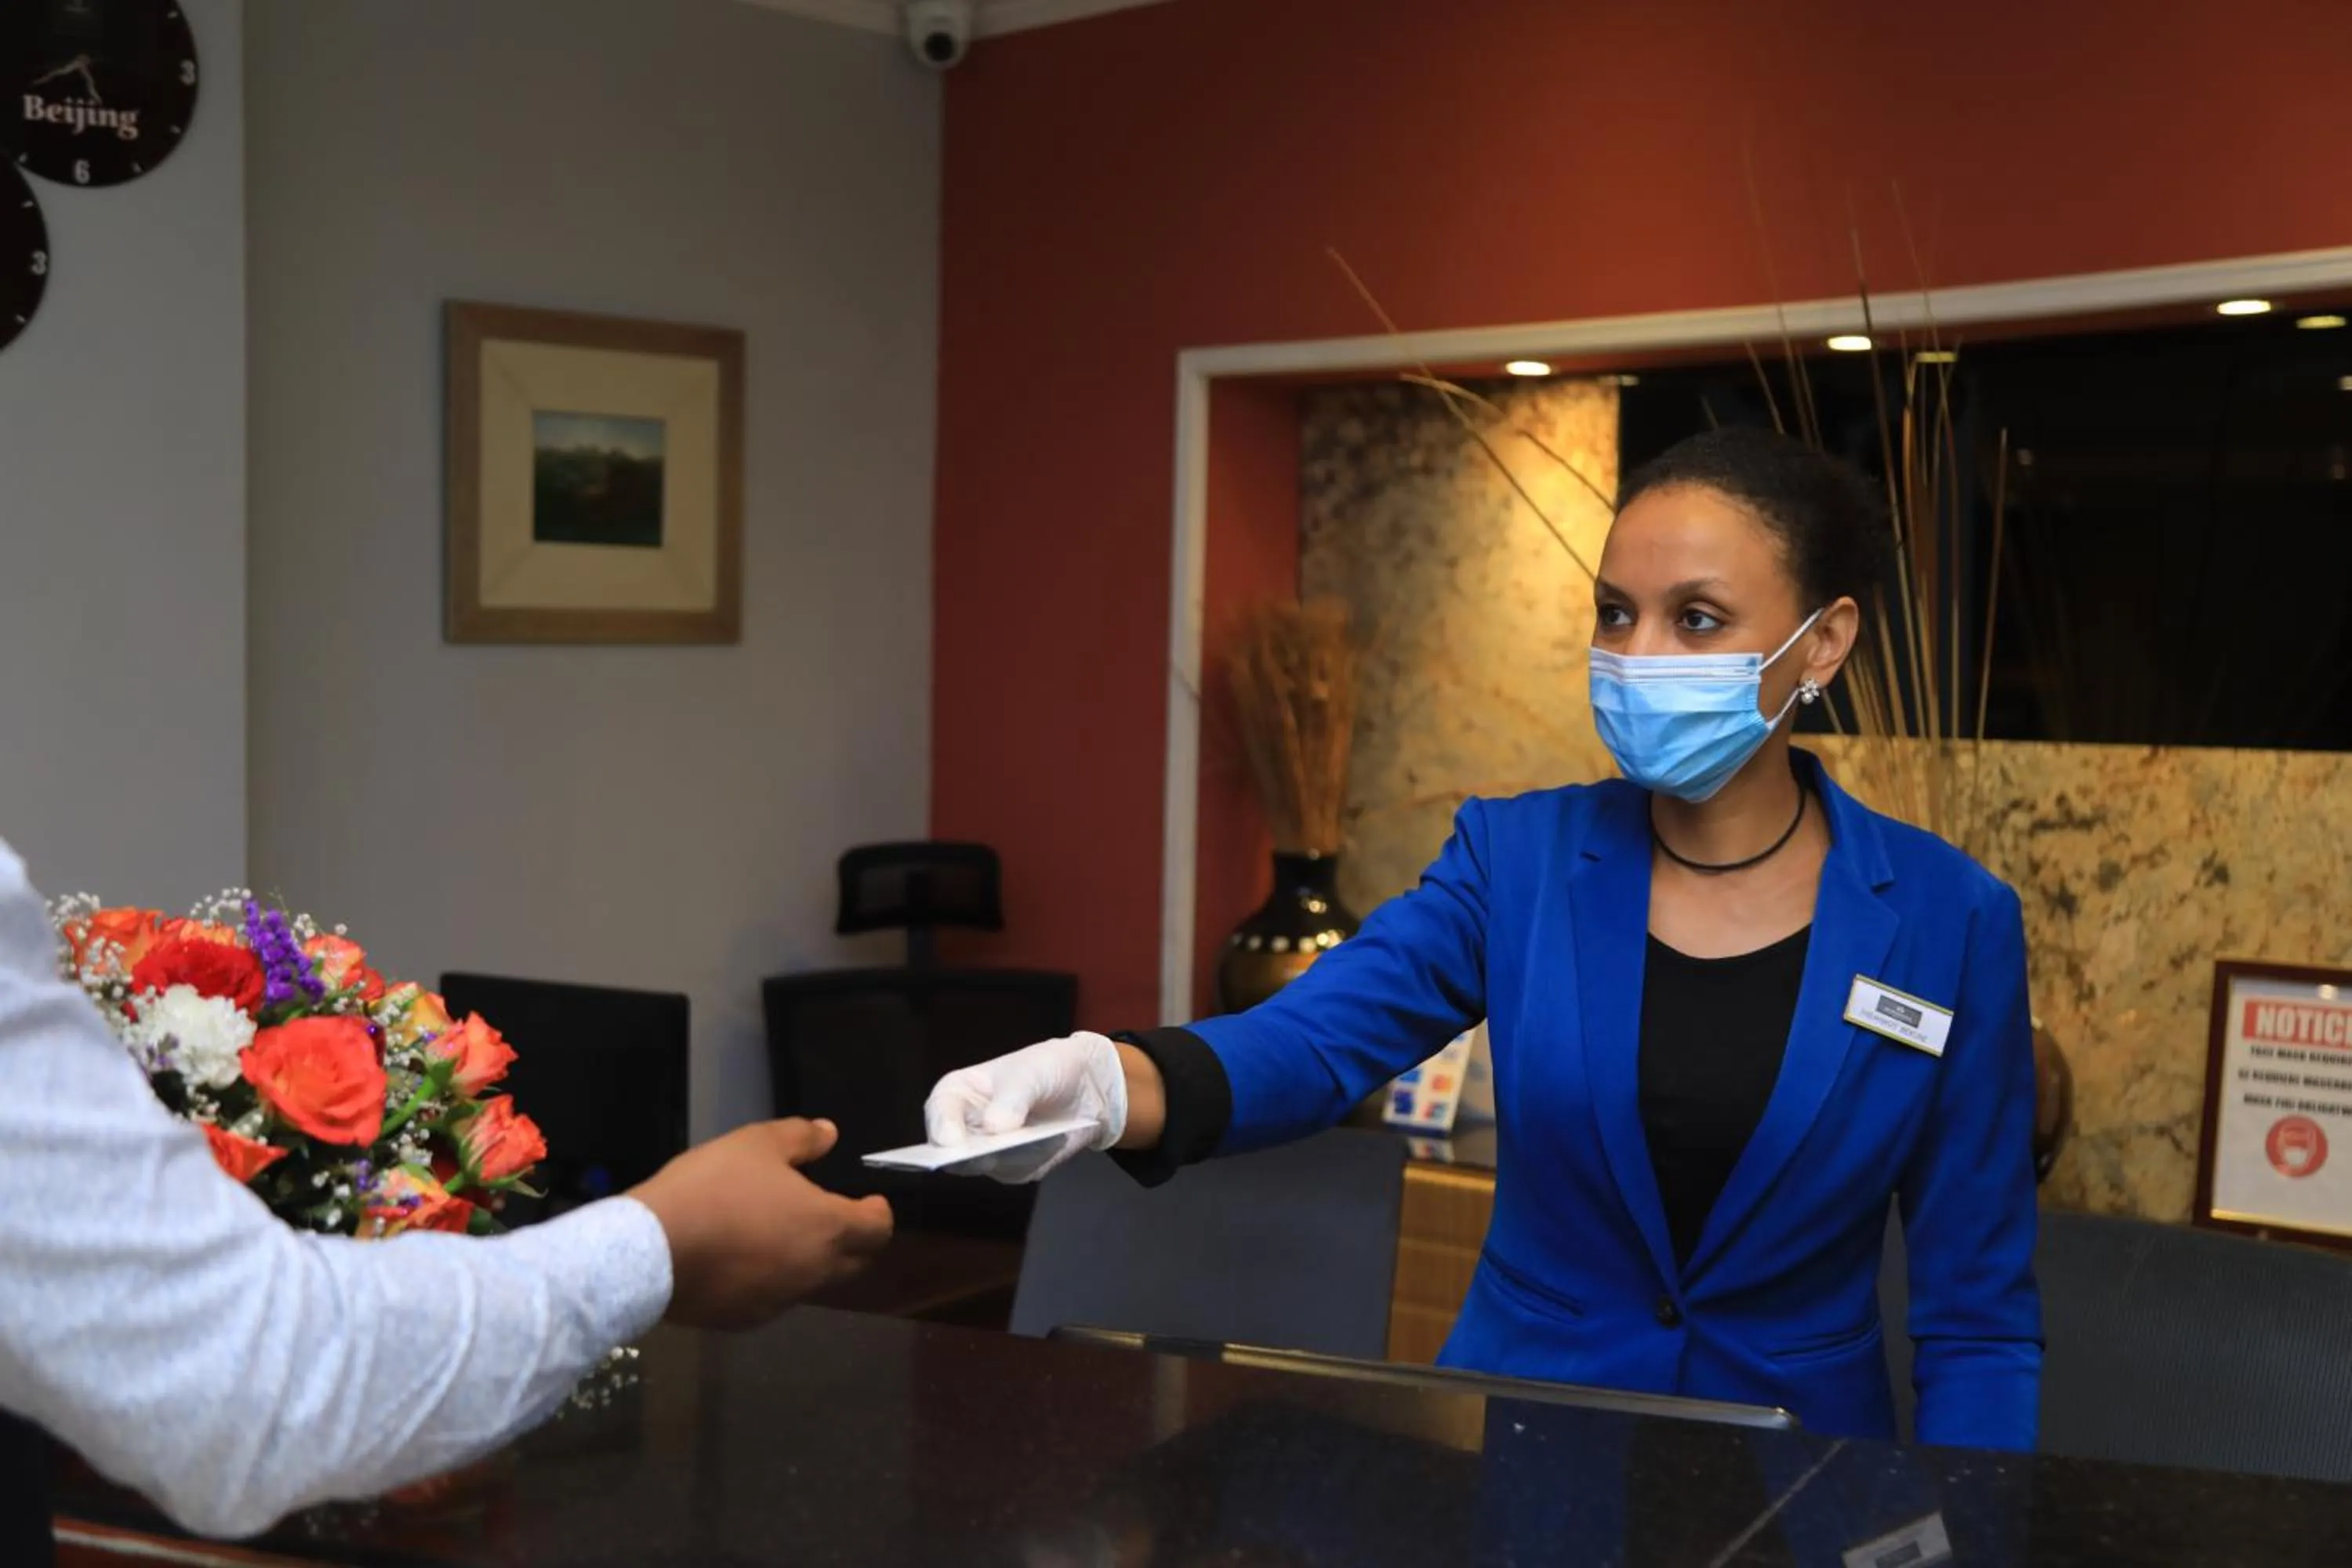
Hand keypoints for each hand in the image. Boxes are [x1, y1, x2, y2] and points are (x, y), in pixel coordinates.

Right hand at [628, 1118, 892, 1329]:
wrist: (652, 1251)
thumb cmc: (714, 1188)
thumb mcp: (757, 1143)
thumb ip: (800, 1138)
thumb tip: (829, 1134)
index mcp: (827, 1227)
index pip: (878, 1230)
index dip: (878, 1213)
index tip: (870, 1201)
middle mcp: (814, 1272)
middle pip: (855, 1262)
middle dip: (853, 1241)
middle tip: (832, 1217)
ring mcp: (781, 1302)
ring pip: (813, 1282)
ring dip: (809, 1261)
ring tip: (780, 1235)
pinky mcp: (745, 1320)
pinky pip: (773, 1299)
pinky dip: (771, 1280)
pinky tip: (744, 1261)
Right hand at [923, 1031, 1128, 1183]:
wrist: (1086, 1086)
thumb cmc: (1047, 1068)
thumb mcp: (1031, 1071)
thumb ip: (1013, 1097)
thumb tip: (994, 1128)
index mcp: (960, 1093)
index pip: (939, 1110)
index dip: (941, 1126)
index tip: (952, 1142)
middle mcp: (966, 1125)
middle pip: (952, 1149)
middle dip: (968, 1156)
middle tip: (984, 1157)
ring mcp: (988, 1150)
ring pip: (988, 1165)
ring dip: (1013, 1155)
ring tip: (1038, 1139)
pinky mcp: (1013, 1167)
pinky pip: (1018, 1170)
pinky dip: (1035, 1157)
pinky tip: (1054, 1140)